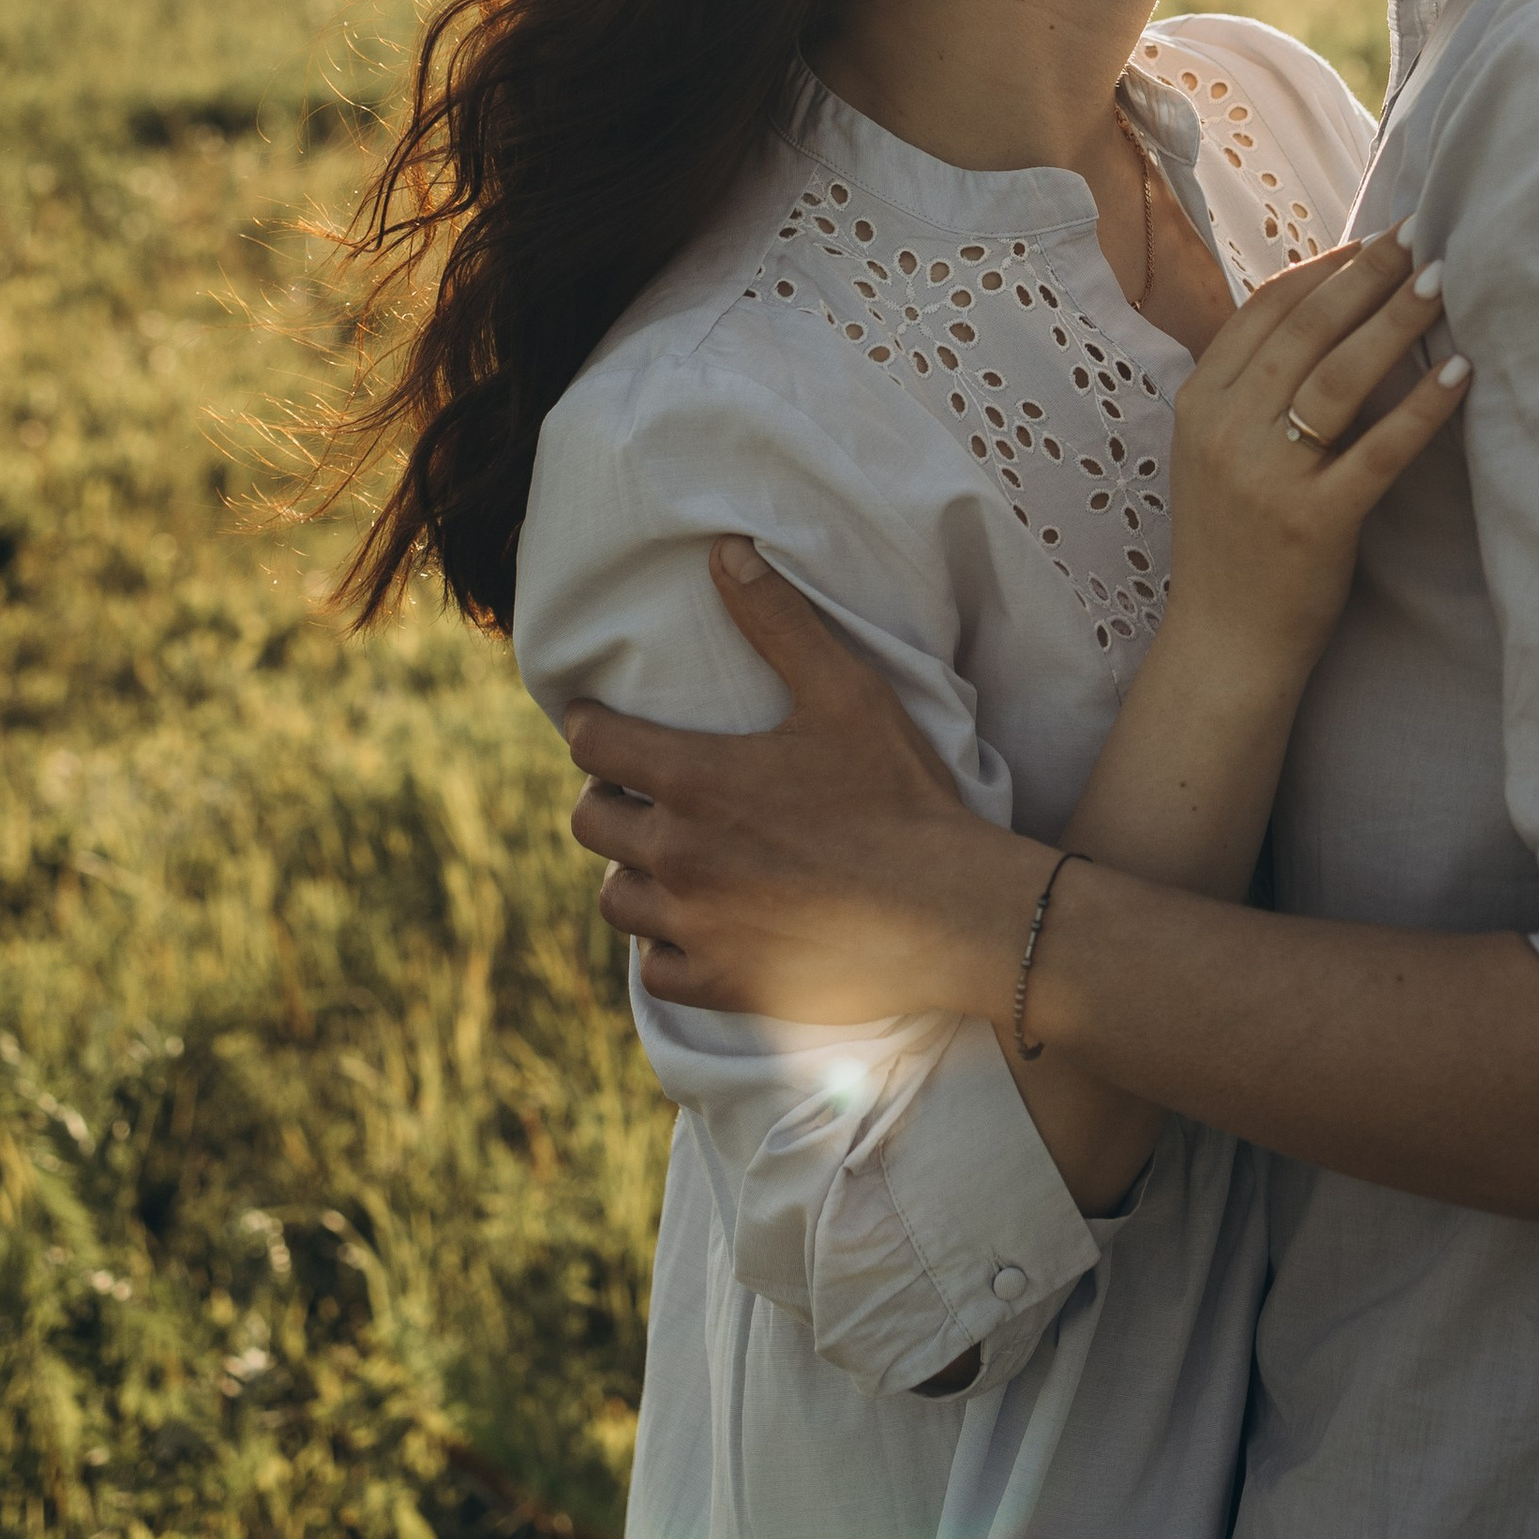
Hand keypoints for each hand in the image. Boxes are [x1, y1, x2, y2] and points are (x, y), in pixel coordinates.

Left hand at [566, 540, 1036, 1022]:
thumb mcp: (846, 692)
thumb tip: (725, 553)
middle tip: (639, 791)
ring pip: (616, 898)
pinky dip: (667, 947)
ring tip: (666, 860)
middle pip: (591, 822)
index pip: (594, 745)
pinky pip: (656, 969)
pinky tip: (697, 926)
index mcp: (697, 780)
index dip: (589, 726)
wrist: (949, 912)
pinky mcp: (722, 985)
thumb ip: (779, 622)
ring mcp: (696, 927)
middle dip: (608, 797)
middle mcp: (680, 856)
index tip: (597, 723)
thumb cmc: (900, 795)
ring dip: (634, 873)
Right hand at [1165, 229, 1469, 677]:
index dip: (1323, 269)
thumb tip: (1324, 317)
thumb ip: (1251, 391)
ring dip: (1396, 321)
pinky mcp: (1313, 521)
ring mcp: (1267, 475)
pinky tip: (1458, 374)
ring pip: (1340, 376)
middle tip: (1421, 234)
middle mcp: (1226, 430)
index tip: (1372, 240)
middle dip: (1368, 275)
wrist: (1223, 647)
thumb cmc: (1232, 546)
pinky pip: (1378, 450)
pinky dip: (1421, 408)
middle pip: (1306, 330)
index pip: (1264, 311)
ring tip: (1444, 282)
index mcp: (1199, 404)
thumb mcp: (1217, 454)